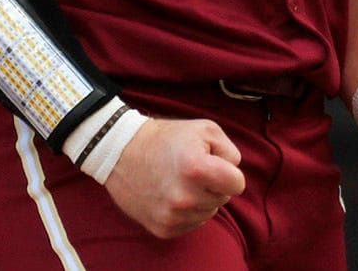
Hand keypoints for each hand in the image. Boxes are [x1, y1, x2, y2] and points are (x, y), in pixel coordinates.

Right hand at [101, 116, 245, 238]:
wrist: (120, 152)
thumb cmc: (165, 138)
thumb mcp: (204, 129)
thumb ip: (229, 151)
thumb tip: (234, 175)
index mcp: (196, 169)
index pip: (238, 184)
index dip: (228, 172)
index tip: (212, 164)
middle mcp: (185, 197)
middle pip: (223, 198)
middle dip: (212, 184)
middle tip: (189, 169)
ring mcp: (173, 216)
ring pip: (208, 212)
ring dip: (199, 199)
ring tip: (177, 180)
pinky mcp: (163, 229)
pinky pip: (192, 224)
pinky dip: (186, 212)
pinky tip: (170, 195)